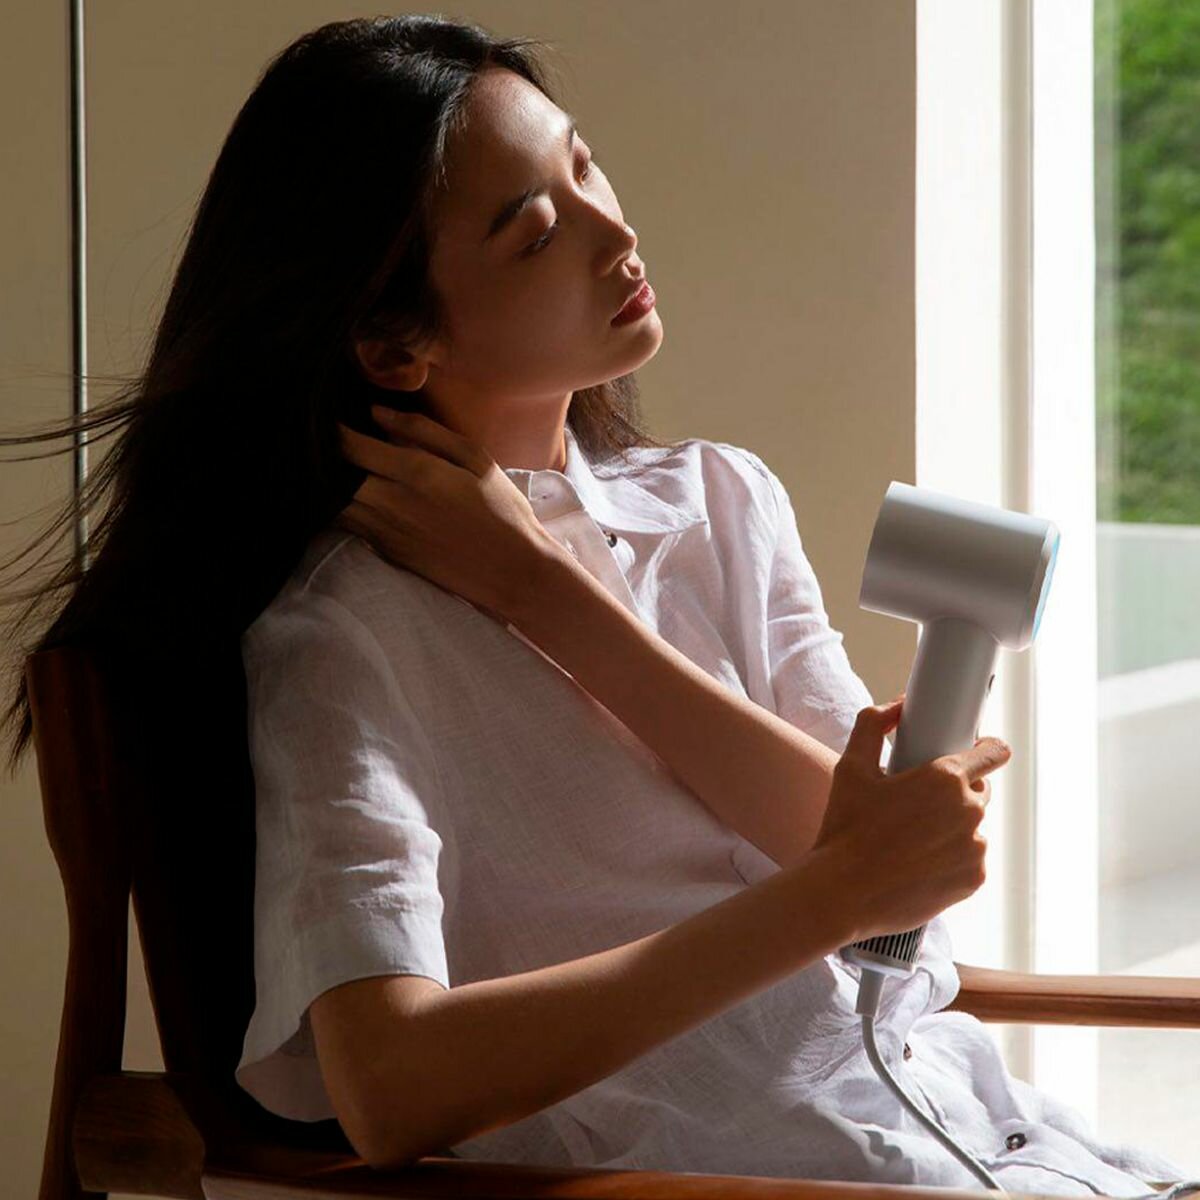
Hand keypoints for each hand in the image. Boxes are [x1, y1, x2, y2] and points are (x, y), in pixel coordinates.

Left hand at [334, 407, 564, 623]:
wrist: (513, 572)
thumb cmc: (502, 510)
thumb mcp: (476, 459)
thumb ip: (425, 432)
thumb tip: (377, 413)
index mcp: (416, 474)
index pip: (350, 446)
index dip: (332, 429)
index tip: (331, 416)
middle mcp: (393, 504)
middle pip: (333, 476)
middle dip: (325, 456)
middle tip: (325, 440)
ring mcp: (386, 533)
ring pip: (334, 504)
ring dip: (330, 484)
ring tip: (339, 466)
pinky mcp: (388, 553)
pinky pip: (350, 525)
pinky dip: (344, 507)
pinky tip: (357, 494)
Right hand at [811, 694, 1011, 940]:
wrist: (843, 893)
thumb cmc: (845, 828)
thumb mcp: (851, 767)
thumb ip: (873, 724)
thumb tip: (897, 706)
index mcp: (946, 778)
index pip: (994, 753)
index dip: (987, 749)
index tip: (976, 752)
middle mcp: (969, 811)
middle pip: (979, 790)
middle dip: (956, 792)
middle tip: (919, 803)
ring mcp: (975, 848)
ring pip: (972, 827)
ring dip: (952, 827)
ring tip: (912, 839)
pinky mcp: (974, 879)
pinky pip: (970, 859)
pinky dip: (952, 858)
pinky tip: (919, 863)